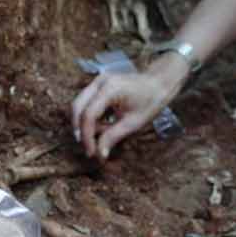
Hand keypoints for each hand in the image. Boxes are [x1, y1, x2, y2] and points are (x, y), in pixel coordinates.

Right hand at [70, 58, 186, 160]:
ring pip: (79, 105)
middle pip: (77, 108)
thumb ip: (113, 137)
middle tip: (89, 148)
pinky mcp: (98, 85)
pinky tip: (104, 125)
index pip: (89, 115)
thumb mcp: (133, 123)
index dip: (87, 137)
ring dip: (84, 124)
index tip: (91, 153)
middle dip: (80, 130)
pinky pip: (86, 102)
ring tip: (102, 134)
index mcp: (110, 89)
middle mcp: (100, 82)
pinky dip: (89, 117)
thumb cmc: (150, 101)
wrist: (158, 83)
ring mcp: (98, 81)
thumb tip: (99, 154)